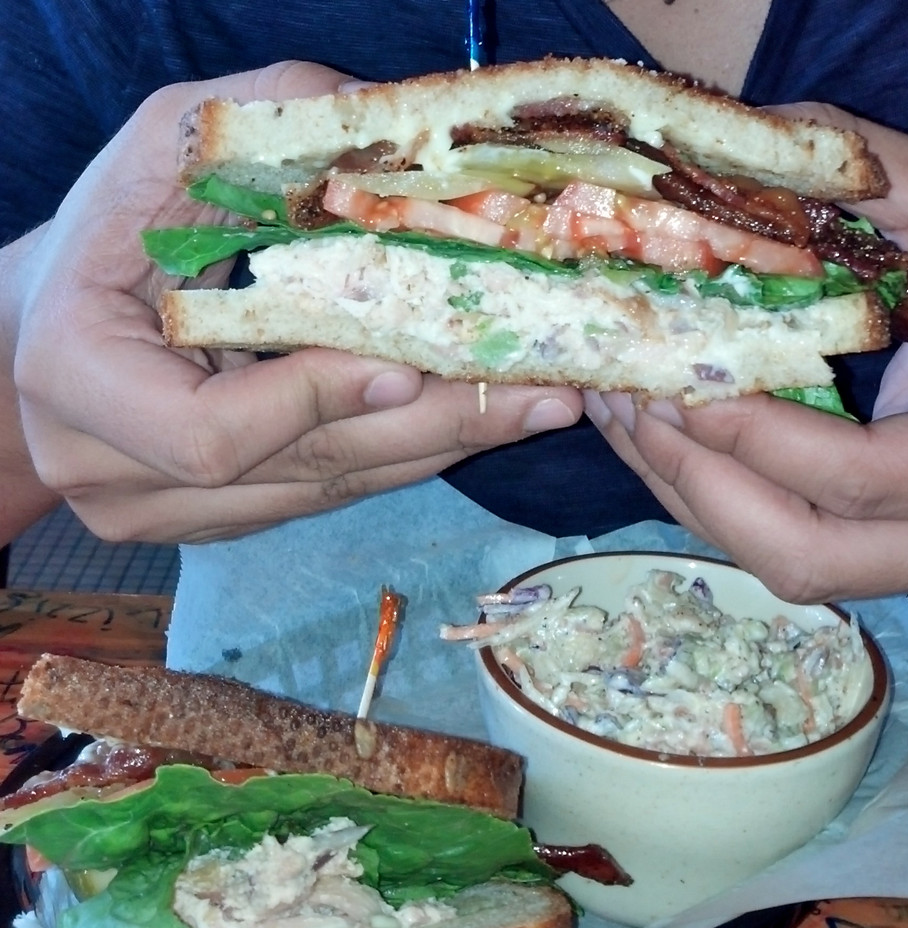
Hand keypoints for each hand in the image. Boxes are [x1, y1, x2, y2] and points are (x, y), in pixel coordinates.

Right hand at [13, 62, 580, 543]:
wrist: (44, 323)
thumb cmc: (102, 229)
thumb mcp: (161, 149)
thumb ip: (265, 133)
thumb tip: (401, 134)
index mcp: (78, 382)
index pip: (209, 432)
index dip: (314, 402)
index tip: (411, 364)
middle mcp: (116, 472)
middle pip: (299, 472)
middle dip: (429, 429)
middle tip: (541, 397)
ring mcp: (166, 513)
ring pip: (325, 492)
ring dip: (437, 447)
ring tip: (534, 407)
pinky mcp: (213, 521)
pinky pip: (325, 495)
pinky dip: (402, 453)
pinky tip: (473, 420)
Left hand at [585, 106, 907, 602]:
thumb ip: (868, 179)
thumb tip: (733, 139)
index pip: (860, 479)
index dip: (756, 435)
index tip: (679, 377)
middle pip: (804, 557)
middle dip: (700, 481)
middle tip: (635, 399)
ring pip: (779, 562)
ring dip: (685, 490)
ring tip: (622, 406)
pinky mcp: (869, 535)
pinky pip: (774, 538)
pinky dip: (706, 492)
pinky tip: (654, 429)